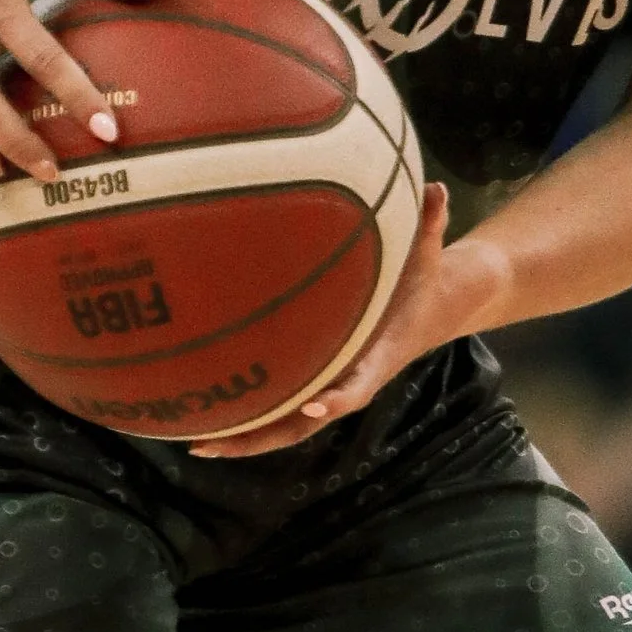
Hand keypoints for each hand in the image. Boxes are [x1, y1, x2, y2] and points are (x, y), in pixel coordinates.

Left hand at [193, 186, 487, 456]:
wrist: (431, 310)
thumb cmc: (423, 279)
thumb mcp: (430, 251)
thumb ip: (430, 222)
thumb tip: (436, 187)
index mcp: (378, 356)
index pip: (359, 384)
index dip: (338, 396)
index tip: (314, 402)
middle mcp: (351, 380)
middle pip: (305, 421)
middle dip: (262, 437)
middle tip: (214, 444)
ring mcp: (332, 386)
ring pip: (287, 425)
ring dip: (245, 438)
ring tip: (195, 442)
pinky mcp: (317, 382)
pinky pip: (282, 409)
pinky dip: (249, 419)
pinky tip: (207, 418)